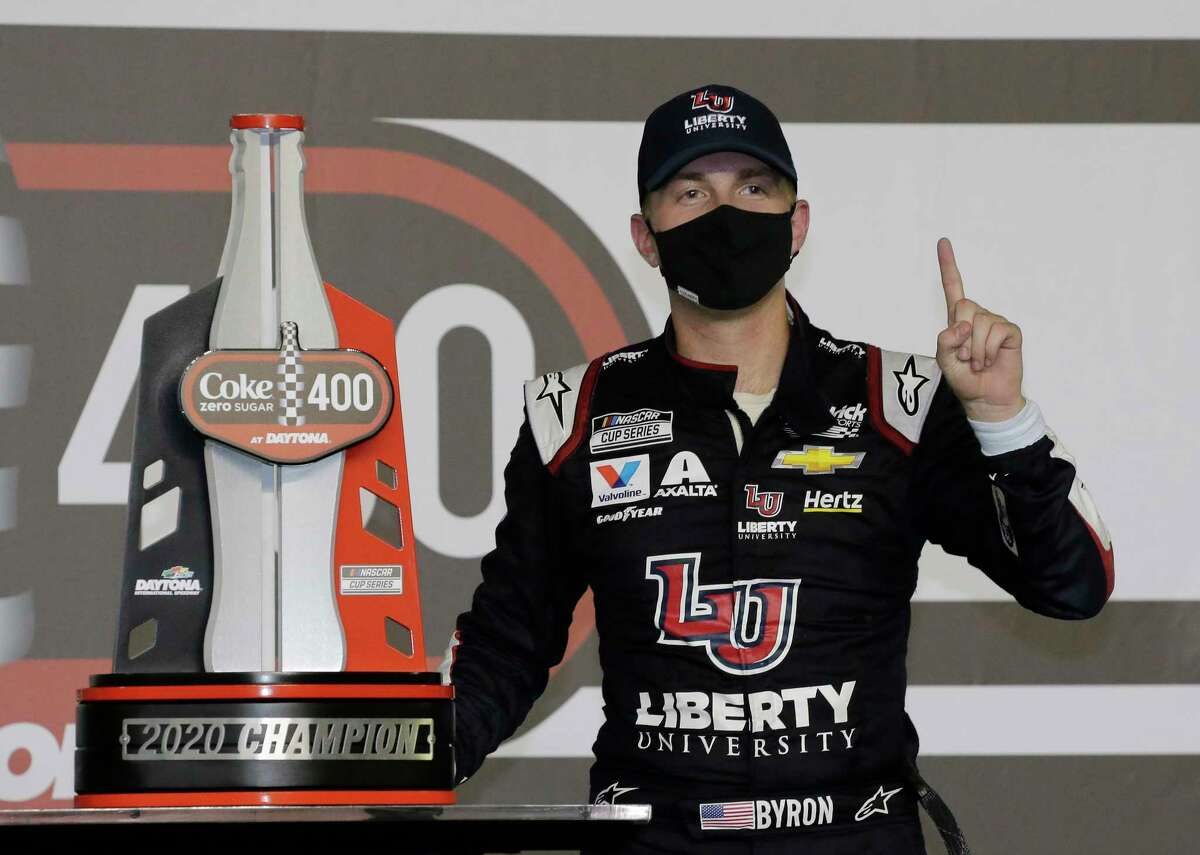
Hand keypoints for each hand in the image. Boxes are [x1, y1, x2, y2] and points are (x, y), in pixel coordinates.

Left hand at [935, 237, 1025, 420]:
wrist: (986, 399)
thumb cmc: (965, 379)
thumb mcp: (944, 360)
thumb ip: (945, 341)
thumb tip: (962, 326)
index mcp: (957, 320)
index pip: (953, 288)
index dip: (948, 265)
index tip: (943, 241)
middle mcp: (976, 317)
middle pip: (964, 305)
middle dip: (961, 335)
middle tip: (966, 356)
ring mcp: (995, 322)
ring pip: (980, 322)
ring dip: (975, 349)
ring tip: (978, 362)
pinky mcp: (1010, 332)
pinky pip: (997, 331)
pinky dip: (989, 350)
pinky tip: (990, 360)